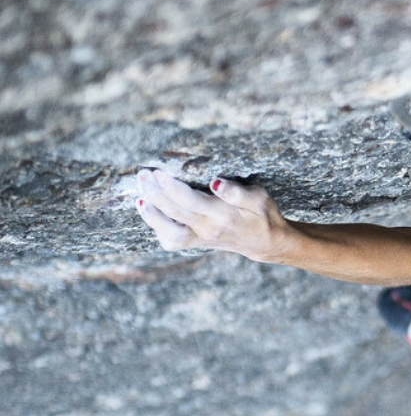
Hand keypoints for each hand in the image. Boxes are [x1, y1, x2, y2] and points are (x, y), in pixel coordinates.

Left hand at [135, 164, 288, 261]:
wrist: (266, 243)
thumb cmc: (262, 215)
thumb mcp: (259, 198)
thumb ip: (237, 192)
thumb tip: (216, 182)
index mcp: (223, 216)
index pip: (190, 201)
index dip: (171, 187)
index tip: (158, 171)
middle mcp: (208, 230)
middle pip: (174, 213)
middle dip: (154, 193)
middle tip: (143, 174)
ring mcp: (200, 239)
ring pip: (168, 233)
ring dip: (150, 214)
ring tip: (140, 195)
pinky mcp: (196, 243)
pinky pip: (171, 241)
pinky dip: (157, 227)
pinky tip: (150, 210)